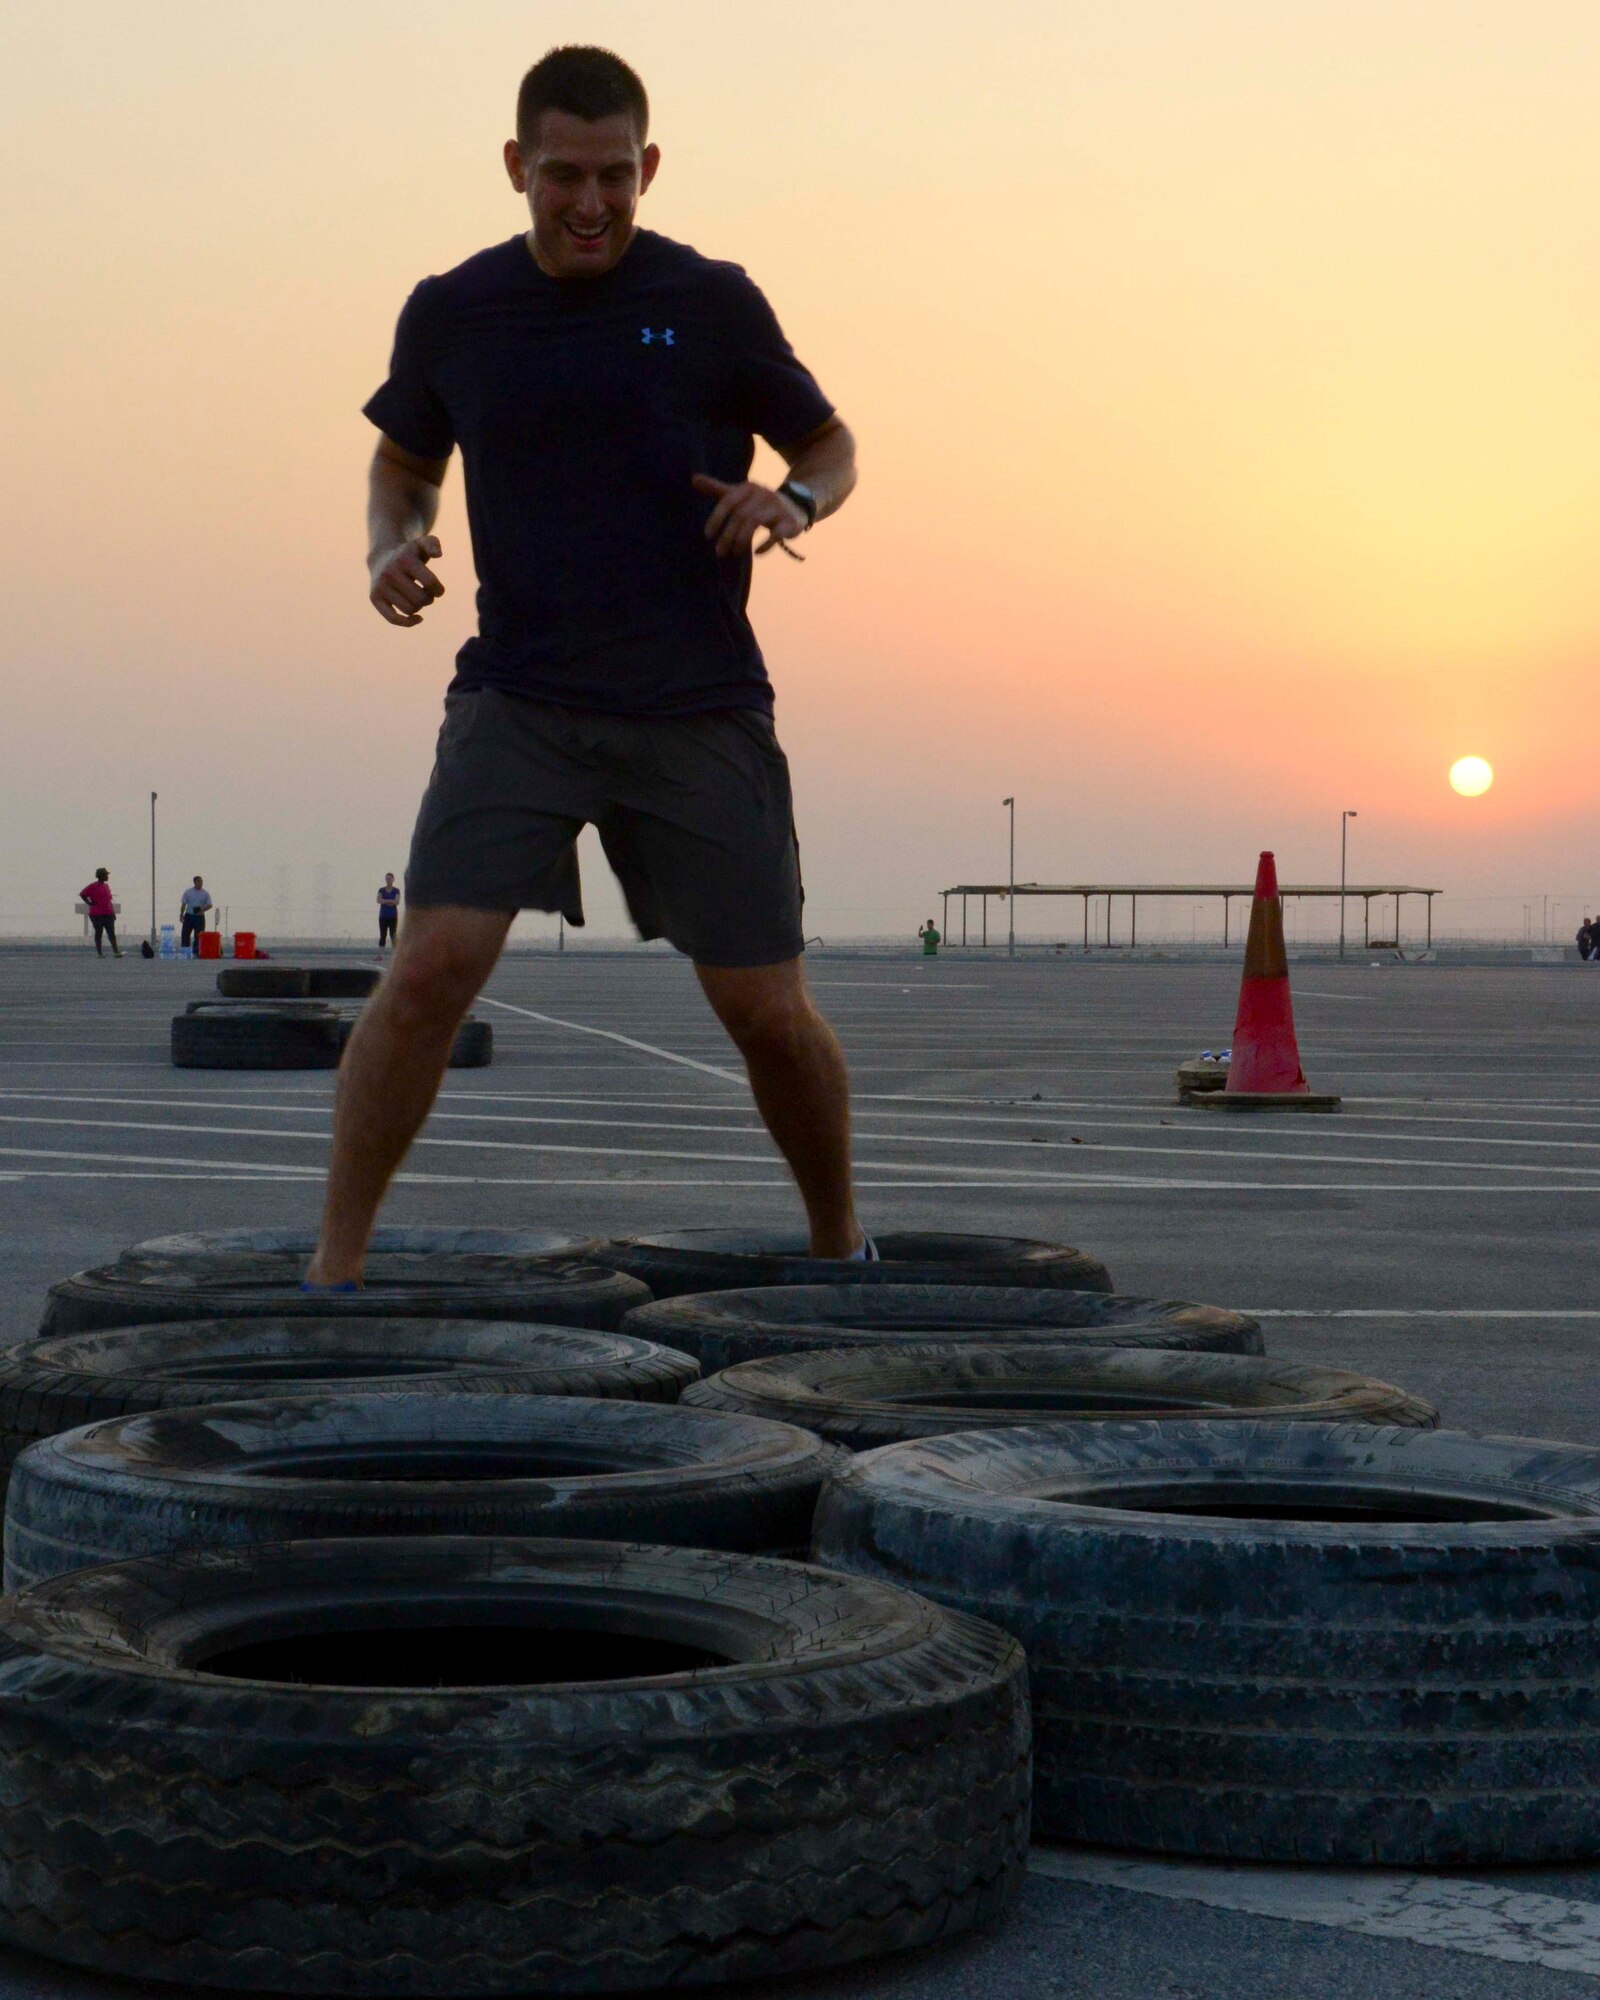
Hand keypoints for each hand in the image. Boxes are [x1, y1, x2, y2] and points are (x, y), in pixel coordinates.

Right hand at [369, 535, 444, 626]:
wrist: (382, 558)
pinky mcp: (374, 597)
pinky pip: (393, 619)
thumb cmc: (409, 554)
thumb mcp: (422, 544)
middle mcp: (390, 572)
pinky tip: (418, 619)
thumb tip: (438, 554)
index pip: (430, 582)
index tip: (437, 589)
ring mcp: (380, 586)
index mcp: (404, 560)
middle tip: (426, 593)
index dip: (438, 589)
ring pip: (410, 610)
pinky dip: (408, 622)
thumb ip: (433, 544)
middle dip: (429, 599)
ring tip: (417, 598)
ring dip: (419, 607)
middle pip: (421, 599)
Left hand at [691, 475, 806, 559]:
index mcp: (748, 488)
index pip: (728, 501)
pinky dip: (766, 545)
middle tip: (720, 552)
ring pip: (755, 522)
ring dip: (742, 540)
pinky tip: (757, 553)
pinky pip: (777, 533)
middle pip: (740, 515)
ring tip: (735, 553)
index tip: (708, 536)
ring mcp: (777, 507)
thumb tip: (693, 479)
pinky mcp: (789, 522)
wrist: (794, 506)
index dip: (716, 518)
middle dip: (727, 535)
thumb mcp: (738, 494)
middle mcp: (763, 494)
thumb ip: (717, 489)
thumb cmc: (759, 503)